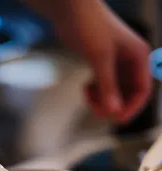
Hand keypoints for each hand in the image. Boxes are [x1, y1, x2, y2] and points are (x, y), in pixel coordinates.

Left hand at [56, 0, 151, 123]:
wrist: (70, 10)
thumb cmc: (90, 26)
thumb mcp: (100, 58)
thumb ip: (107, 86)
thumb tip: (113, 112)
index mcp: (138, 57)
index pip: (142, 91)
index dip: (131, 108)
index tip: (116, 119)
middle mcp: (130, 62)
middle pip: (128, 95)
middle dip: (113, 105)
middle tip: (96, 110)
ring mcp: (116, 64)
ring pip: (114, 93)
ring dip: (102, 100)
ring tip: (87, 96)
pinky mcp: (102, 65)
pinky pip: (104, 87)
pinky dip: (95, 93)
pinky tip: (85, 88)